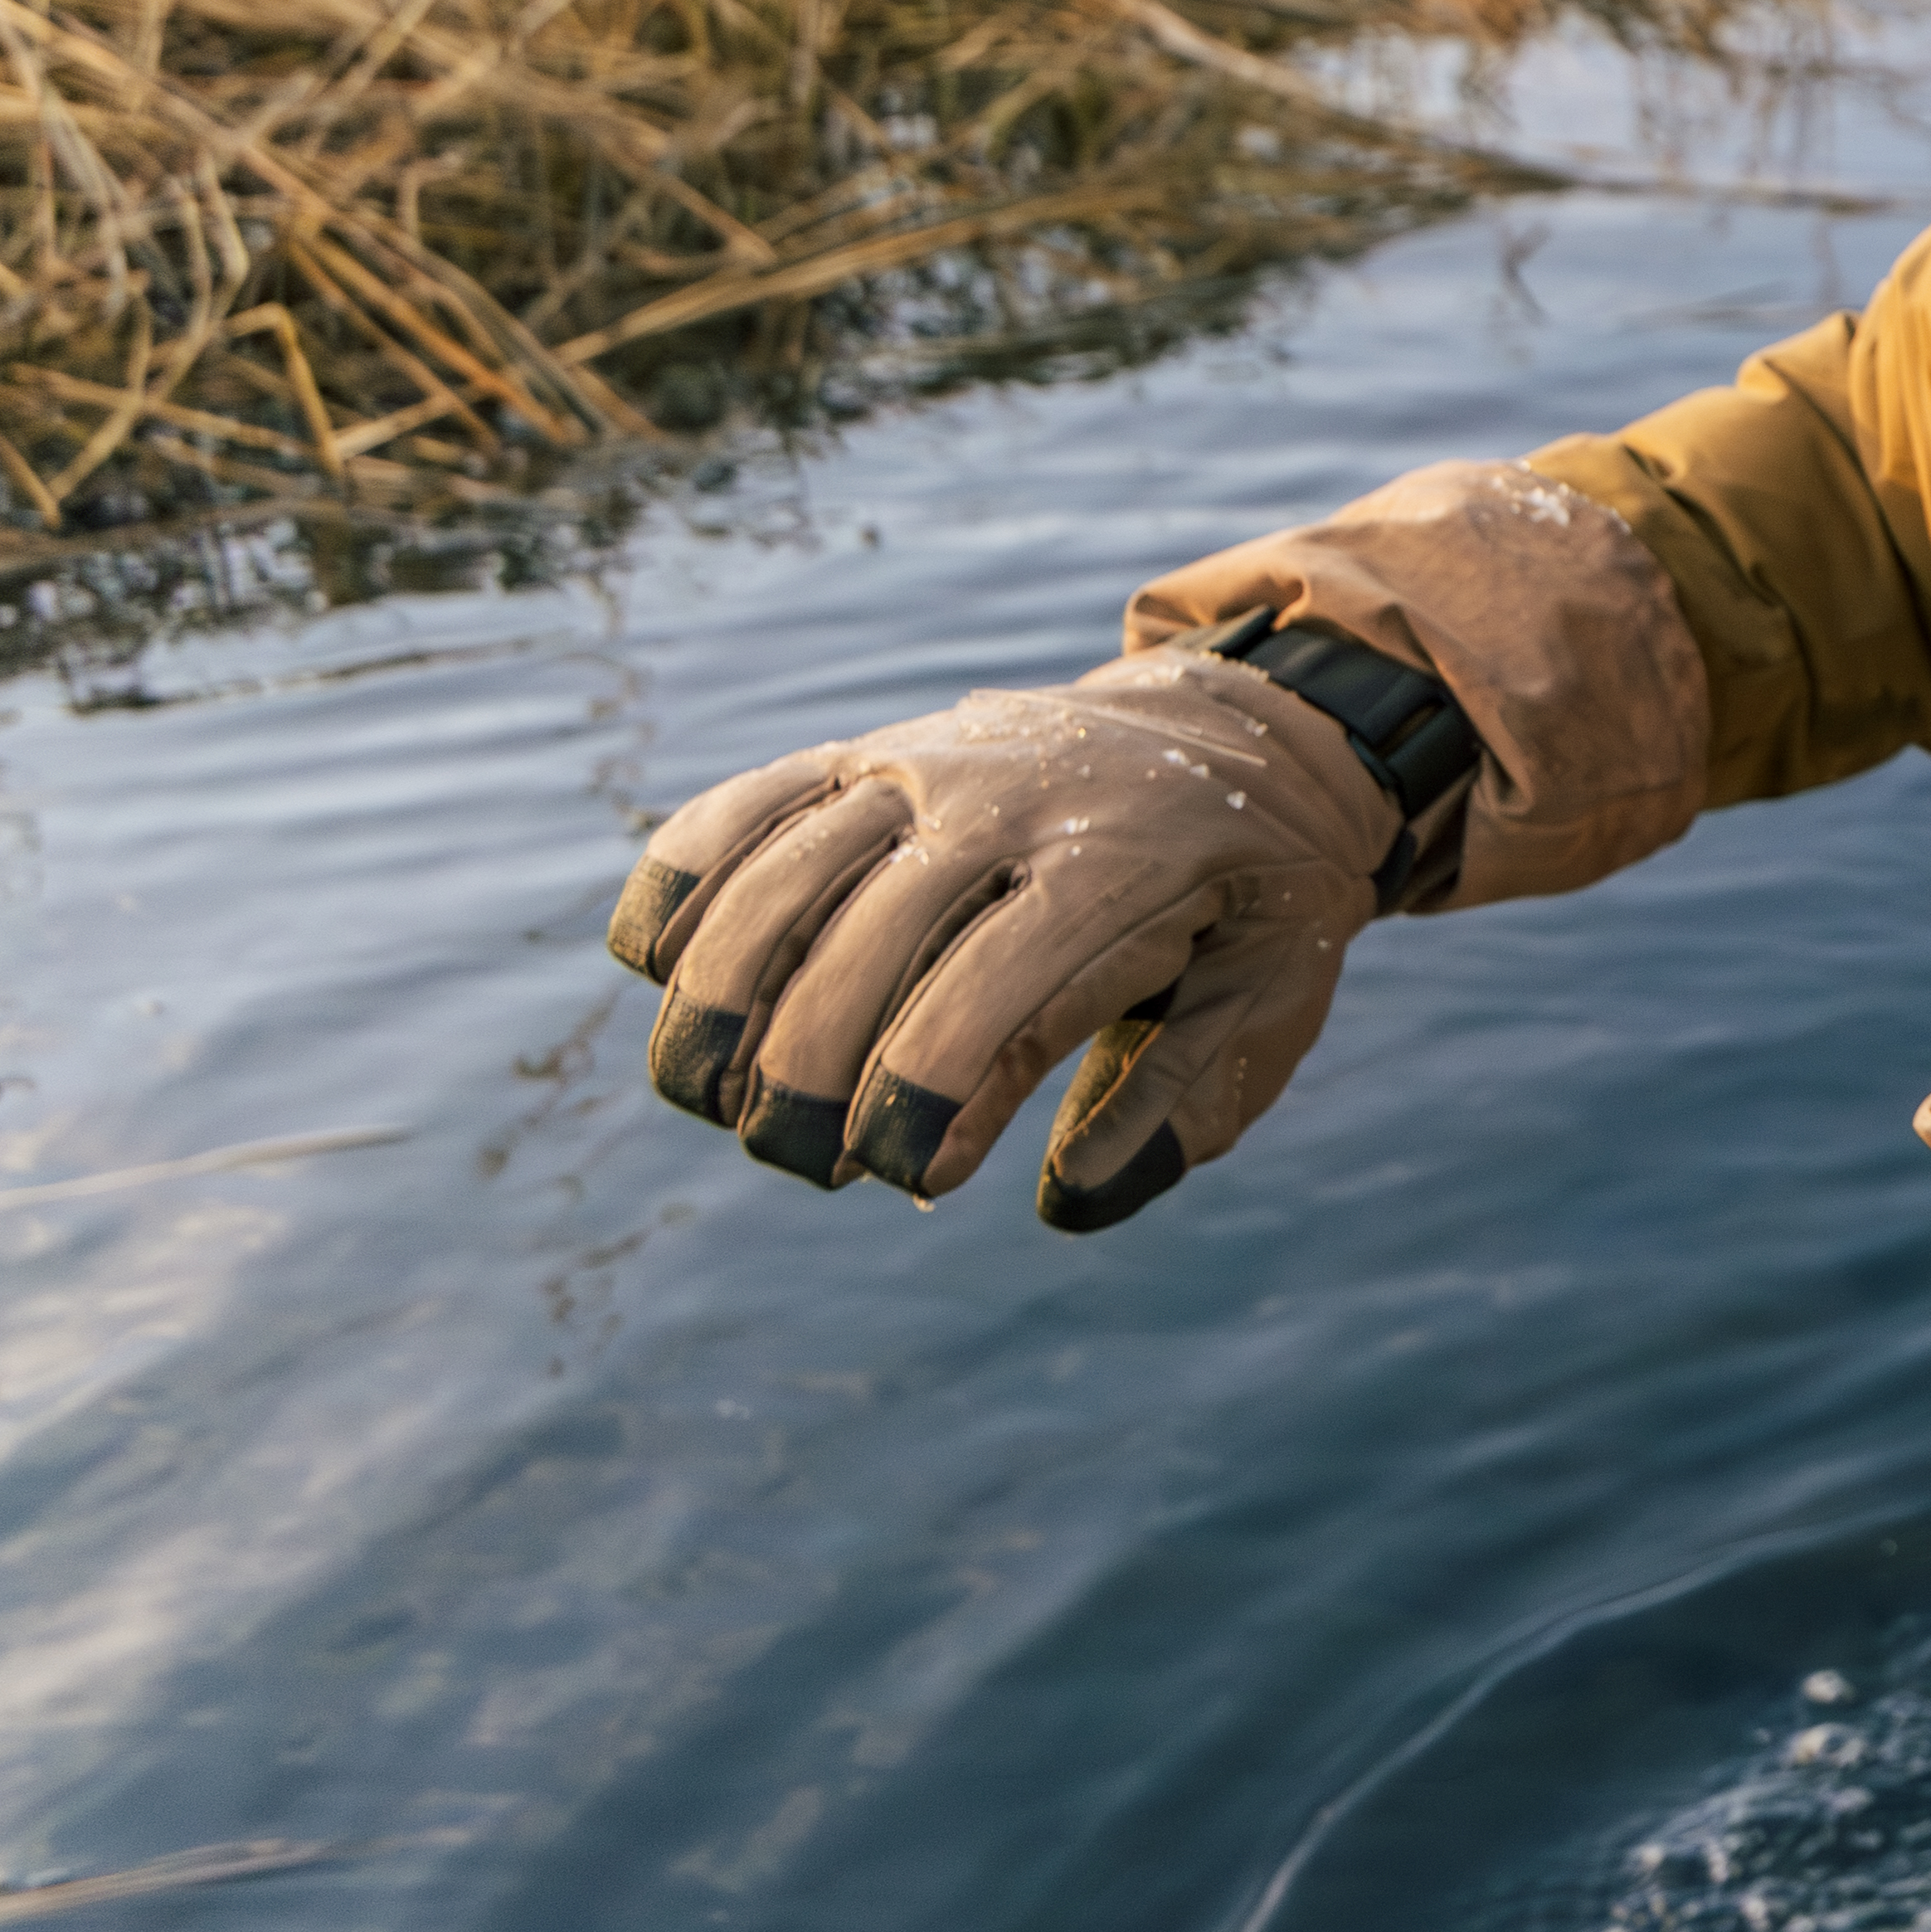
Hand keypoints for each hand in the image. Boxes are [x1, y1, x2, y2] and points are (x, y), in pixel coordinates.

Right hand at [605, 646, 1406, 1228]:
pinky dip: (686, 878)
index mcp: (1118, 866)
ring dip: (717, 990)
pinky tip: (656, 966)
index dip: (920, 1080)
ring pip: (783, 871)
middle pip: (862, 933)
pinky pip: (749, 805)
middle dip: (804, 1063)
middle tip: (789, 1159)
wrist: (1252, 728)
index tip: (887, 1168)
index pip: (991, 979)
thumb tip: (1065, 1203)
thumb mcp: (1274, 994)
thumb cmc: (1259, 895)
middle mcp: (1005, 800)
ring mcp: (926, 763)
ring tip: (698, 1092)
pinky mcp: (869, 752)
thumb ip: (1181, 1102)